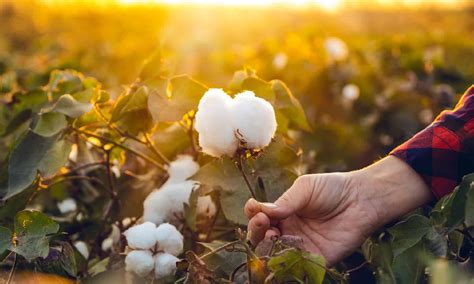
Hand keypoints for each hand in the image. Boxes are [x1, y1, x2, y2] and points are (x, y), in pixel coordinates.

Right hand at [245, 156, 431, 265]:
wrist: (362, 199)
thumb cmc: (333, 188)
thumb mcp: (305, 188)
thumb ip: (285, 201)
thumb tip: (260, 210)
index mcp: (284, 213)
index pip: (260, 219)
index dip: (254, 216)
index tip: (254, 209)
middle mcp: (289, 231)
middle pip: (263, 239)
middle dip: (257, 232)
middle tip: (263, 222)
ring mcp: (302, 246)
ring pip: (276, 254)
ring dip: (268, 247)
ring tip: (273, 234)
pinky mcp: (317, 260)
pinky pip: (297, 267)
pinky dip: (287, 263)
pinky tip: (285, 252)